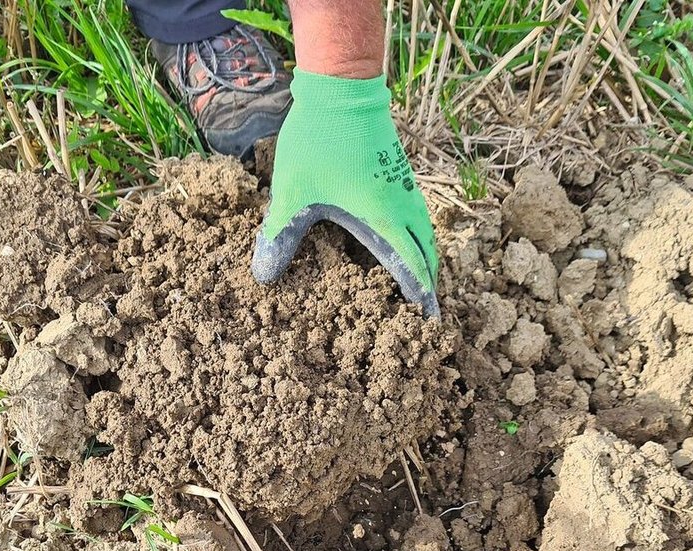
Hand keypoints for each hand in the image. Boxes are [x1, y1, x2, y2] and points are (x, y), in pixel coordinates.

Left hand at [251, 69, 439, 316]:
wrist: (342, 87)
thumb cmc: (320, 141)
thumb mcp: (293, 194)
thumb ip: (279, 236)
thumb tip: (264, 277)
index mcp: (382, 218)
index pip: (410, 267)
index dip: (419, 296)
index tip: (427, 321)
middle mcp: (402, 205)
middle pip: (427, 253)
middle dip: (428, 283)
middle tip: (426, 311)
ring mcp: (405, 187)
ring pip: (426, 232)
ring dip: (425, 259)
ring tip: (419, 281)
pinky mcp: (399, 173)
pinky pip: (418, 215)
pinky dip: (419, 237)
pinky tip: (402, 240)